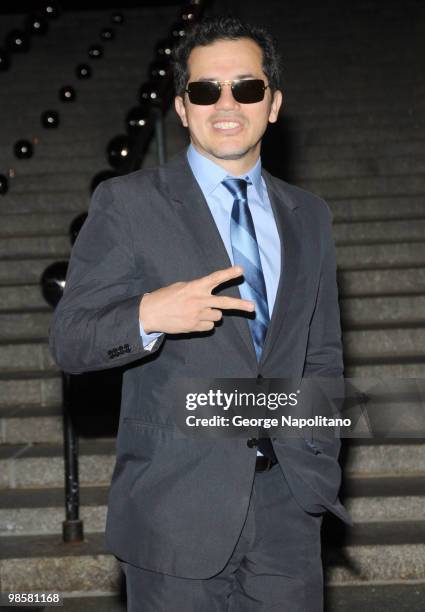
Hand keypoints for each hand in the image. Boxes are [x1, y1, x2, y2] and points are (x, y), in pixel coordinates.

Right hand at [139, 265, 253, 333]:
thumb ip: (197, 289)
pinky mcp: (194, 326)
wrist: (150, 313)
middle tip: (252, 307)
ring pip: (218, 316)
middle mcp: (199, 300)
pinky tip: (193, 319)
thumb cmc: (165, 297)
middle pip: (225, 303)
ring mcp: (198, 315)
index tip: (241, 270)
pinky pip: (209, 325)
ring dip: (212, 314)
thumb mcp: (181, 287)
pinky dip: (205, 323)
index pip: (215, 278)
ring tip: (198, 311)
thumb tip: (210, 294)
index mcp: (195, 287)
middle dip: (241, 305)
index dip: (229, 274)